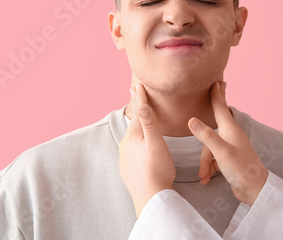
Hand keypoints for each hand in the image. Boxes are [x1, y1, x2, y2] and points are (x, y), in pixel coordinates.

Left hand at [119, 83, 175, 216]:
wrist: (149, 198)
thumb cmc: (157, 170)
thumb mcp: (156, 144)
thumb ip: (149, 124)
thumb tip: (142, 104)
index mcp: (134, 135)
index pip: (139, 112)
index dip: (141, 98)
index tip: (138, 84)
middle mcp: (126, 143)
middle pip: (134, 121)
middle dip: (137, 107)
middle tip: (134, 92)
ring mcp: (125, 155)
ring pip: (132, 134)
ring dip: (136, 123)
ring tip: (139, 114)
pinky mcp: (127, 166)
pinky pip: (131, 146)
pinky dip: (135, 138)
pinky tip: (138, 141)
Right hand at [188, 81, 268, 206]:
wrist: (254, 190)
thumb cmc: (241, 169)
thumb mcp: (221, 152)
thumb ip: (206, 136)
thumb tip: (191, 120)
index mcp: (230, 129)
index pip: (220, 107)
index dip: (216, 94)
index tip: (215, 81)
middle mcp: (230, 135)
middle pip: (215, 122)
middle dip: (212, 110)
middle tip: (215, 89)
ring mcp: (230, 147)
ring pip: (209, 147)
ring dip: (204, 161)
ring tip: (204, 175)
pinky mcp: (228, 159)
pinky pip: (212, 159)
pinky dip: (208, 168)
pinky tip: (206, 179)